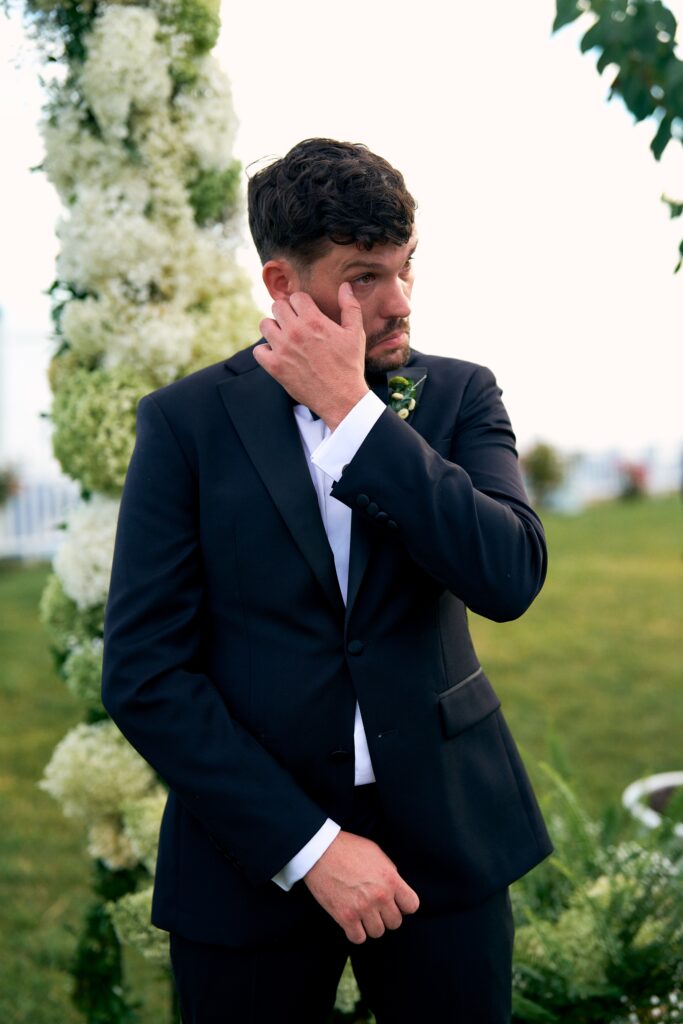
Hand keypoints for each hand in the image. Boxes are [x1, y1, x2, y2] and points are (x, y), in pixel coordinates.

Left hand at [253, 282, 368, 429]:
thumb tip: (345, 286)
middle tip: (295, 324)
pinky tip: (278, 354)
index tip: (306, 313)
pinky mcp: (275, 367)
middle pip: (277, 306)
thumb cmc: (350, 365)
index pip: (296, 297)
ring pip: (265, 324)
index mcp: (314, 320)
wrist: (342, 398)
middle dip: (286, 312)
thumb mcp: (355, 333)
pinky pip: (259, 350)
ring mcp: (282, 349)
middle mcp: (295, 332)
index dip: (302, 304)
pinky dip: (266, 351)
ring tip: (285, 337)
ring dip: (274, 328)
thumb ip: (349, 307)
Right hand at [303, 830, 419, 943]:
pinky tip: (351, 921)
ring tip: (362, 913)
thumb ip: (389, 872)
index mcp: (390, 878)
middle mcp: (380, 896)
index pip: (412, 905)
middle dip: (386, 916)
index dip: (404, 906)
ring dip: (371, 925)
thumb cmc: (348, 848)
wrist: (320, 850)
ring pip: (378, 932)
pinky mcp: (345, 917)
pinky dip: (355, 932)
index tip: (394, 903)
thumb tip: (397, 888)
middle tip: (375, 907)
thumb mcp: (376, 853)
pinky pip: (358, 938)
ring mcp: (362, 908)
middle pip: (395, 922)